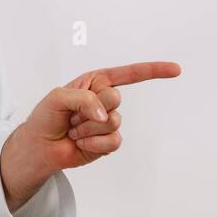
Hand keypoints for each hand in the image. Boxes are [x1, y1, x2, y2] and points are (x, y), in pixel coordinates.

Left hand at [0, 61, 181, 209]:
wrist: (40, 146)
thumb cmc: (46, 117)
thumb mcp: (58, 97)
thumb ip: (83, 99)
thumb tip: (104, 115)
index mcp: (95, 83)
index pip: (128, 74)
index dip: (153, 71)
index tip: (176, 70)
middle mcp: (104, 100)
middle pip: (115, 98)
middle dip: (89, 108)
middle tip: (72, 115)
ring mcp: (108, 122)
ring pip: (113, 121)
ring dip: (87, 128)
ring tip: (74, 129)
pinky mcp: (108, 142)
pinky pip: (113, 141)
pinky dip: (93, 143)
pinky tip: (81, 142)